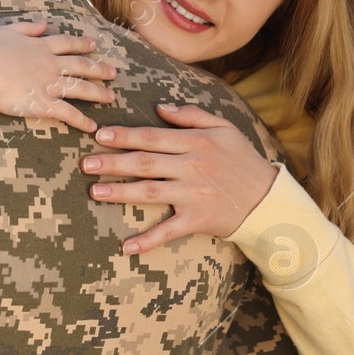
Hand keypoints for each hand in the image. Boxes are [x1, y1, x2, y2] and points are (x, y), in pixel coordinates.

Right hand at [0, 20, 116, 133]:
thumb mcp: (7, 31)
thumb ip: (27, 27)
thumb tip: (44, 23)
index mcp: (41, 47)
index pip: (68, 44)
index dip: (82, 44)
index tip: (94, 45)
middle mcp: (51, 64)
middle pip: (81, 66)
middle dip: (99, 69)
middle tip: (113, 73)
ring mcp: (50, 85)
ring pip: (81, 88)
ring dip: (98, 93)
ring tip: (111, 98)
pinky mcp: (44, 104)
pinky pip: (68, 113)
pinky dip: (81, 121)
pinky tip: (92, 126)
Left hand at [83, 102, 278, 254]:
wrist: (268, 199)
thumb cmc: (243, 160)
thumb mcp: (224, 128)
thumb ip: (192, 115)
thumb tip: (160, 107)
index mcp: (196, 142)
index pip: (153, 137)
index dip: (125, 135)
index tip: (99, 135)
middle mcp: (192, 167)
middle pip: (145, 163)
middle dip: (113, 163)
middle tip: (85, 164)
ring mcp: (194, 195)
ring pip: (151, 192)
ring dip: (120, 193)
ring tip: (94, 192)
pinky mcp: (198, 220)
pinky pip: (169, 231)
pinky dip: (148, 240)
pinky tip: (125, 247)